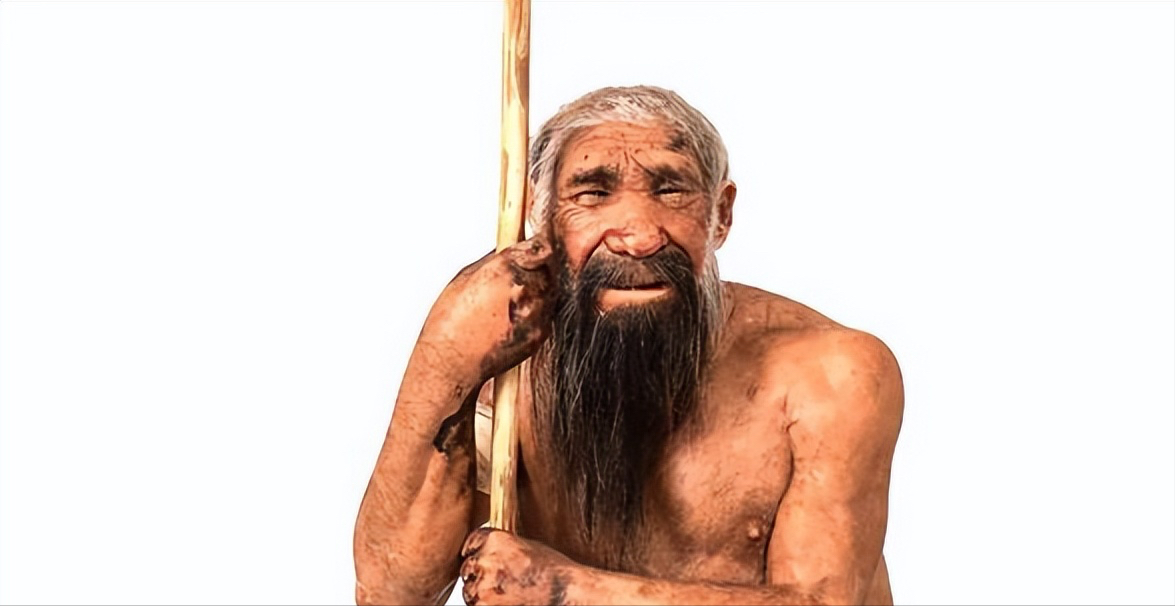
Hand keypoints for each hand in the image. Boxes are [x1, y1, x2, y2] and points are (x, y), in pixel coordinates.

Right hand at [419, 234, 555, 384]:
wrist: (452, 364)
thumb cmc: (450, 324)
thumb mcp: (465, 277)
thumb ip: (494, 260)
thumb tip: (509, 249)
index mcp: (505, 270)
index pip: (540, 246)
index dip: (536, 247)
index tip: (533, 248)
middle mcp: (525, 289)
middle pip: (548, 268)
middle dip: (536, 269)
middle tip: (516, 279)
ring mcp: (536, 313)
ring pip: (550, 291)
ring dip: (537, 291)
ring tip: (510, 302)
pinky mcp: (541, 333)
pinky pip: (546, 314)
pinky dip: (535, 313)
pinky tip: (512, 319)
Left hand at [459, 528, 576, 605]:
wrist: (565, 593)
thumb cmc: (552, 571)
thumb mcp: (525, 545)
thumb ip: (501, 546)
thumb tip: (485, 552)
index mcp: (496, 539)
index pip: (471, 543)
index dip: (476, 553)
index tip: (483, 562)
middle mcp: (486, 559)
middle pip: (467, 567)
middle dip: (478, 575)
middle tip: (500, 583)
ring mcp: (483, 584)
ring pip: (468, 589)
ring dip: (480, 593)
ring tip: (506, 595)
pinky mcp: (483, 605)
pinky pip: (474, 605)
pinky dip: (485, 605)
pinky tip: (506, 602)